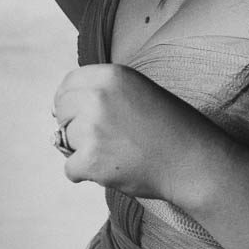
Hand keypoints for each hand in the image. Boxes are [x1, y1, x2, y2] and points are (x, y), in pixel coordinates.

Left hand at [52, 63, 212, 201]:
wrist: (192, 161)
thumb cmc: (168, 127)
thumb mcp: (137, 90)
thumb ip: (102, 91)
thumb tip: (56, 108)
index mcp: (111, 76)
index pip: (68, 84)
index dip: (69, 101)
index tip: (78, 114)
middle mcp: (98, 97)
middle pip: (61, 110)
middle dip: (74, 125)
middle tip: (101, 138)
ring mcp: (94, 128)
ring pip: (65, 140)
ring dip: (83, 150)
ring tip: (115, 153)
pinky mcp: (92, 160)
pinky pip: (70, 168)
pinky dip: (84, 173)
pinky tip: (108, 170)